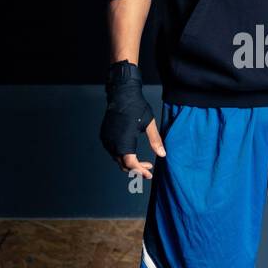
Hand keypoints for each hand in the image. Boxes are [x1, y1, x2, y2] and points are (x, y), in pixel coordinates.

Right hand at [99, 60, 165, 179]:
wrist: (121, 94)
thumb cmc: (137, 107)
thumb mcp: (150, 124)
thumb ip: (156, 140)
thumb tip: (163, 154)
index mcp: (124, 141)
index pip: (131, 163)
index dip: (140, 171)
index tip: (149, 174)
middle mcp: (113, 142)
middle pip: (123, 164)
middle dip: (136, 169)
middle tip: (149, 169)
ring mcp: (107, 139)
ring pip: (117, 158)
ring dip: (129, 163)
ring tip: (143, 162)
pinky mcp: (104, 135)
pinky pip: (113, 151)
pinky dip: (122, 155)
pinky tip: (132, 152)